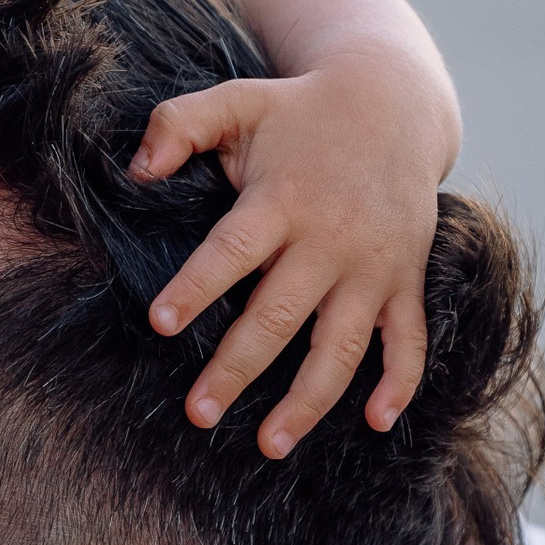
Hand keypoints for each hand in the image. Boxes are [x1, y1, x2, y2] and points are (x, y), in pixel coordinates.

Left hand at [131, 45, 450, 456]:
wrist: (395, 104)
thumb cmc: (298, 111)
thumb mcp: (238, 99)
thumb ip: (179, 123)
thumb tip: (136, 168)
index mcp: (284, 198)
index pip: (233, 249)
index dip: (198, 286)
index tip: (160, 322)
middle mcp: (332, 239)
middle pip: (280, 315)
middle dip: (237, 369)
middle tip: (198, 414)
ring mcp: (374, 267)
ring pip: (341, 346)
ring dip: (308, 401)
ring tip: (269, 445)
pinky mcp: (405, 280)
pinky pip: (408, 340)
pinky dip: (400, 383)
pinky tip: (377, 424)